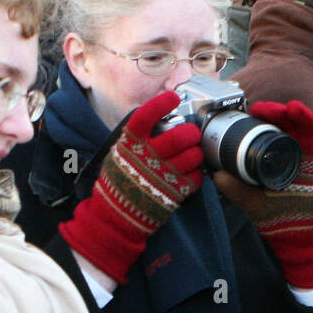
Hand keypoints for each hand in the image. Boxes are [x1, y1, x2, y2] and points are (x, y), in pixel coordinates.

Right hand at [59, 91, 203, 282]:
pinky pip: (195, 177)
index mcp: (129, 144)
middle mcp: (145, 157)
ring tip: (194, 151)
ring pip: (192, 156)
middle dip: (191, 132)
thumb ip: (136, 138)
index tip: (172, 97)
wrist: (115, 216)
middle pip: (178, 136)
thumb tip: (157, 117)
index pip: (145, 116)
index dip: (161, 104)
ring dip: (197, 151)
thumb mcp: (120, 154)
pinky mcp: (173, 193)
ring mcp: (161, 176)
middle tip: (192, 132)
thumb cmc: (120, 180)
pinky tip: (192, 170)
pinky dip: (198, 171)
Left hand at [233, 101, 312, 288]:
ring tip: (292, 108)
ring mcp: (310, 154)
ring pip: (307, 126)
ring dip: (301, 114)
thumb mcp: (251, 201)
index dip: (262, 116)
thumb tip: (216, 174)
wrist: (295, 235)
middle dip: (278, 112)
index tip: (253, 109)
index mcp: (273, 153)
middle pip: (287, 122)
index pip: (268, 128)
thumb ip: (234, 189)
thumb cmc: (274, 215)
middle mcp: (292, 149)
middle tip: (268, 109)